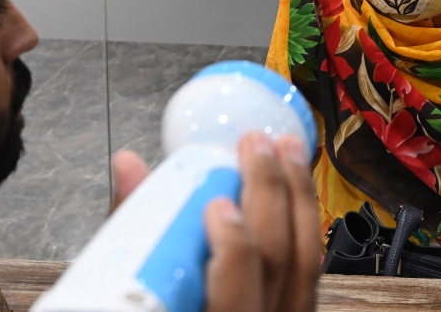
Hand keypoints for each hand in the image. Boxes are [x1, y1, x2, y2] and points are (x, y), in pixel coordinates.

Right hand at [109, 133, 319, 311]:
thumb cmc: (158, 306)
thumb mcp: (135, 292)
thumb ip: (132, 232)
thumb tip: (130, 167)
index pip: (235, 300)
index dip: (234, 250)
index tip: (217, 205)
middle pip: (281, 264)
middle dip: (272, 193)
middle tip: (256, 144)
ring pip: (307, 261)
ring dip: (299, 197)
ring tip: (288, 150)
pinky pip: (310, 268)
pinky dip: (304, 222)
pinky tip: (297, 190)